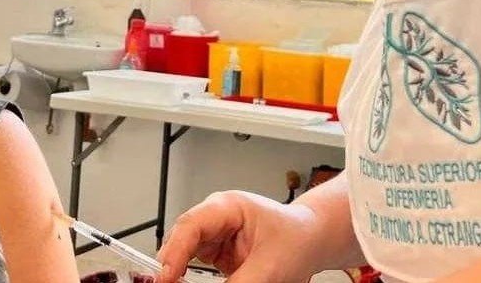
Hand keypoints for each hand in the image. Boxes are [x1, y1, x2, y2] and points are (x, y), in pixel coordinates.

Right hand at [157, 191, 325, 282]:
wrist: (313, 241)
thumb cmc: (299, 238)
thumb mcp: (271, 266)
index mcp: (228, 206)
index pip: (192, 225)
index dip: (175, 251)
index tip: (167, 276)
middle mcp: (215, 219)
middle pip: (181, 241)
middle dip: (170, 265)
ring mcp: (214, 237)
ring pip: (183, 256)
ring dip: (178, 274)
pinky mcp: (217, 255)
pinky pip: (194, 269)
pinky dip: (188, 279)